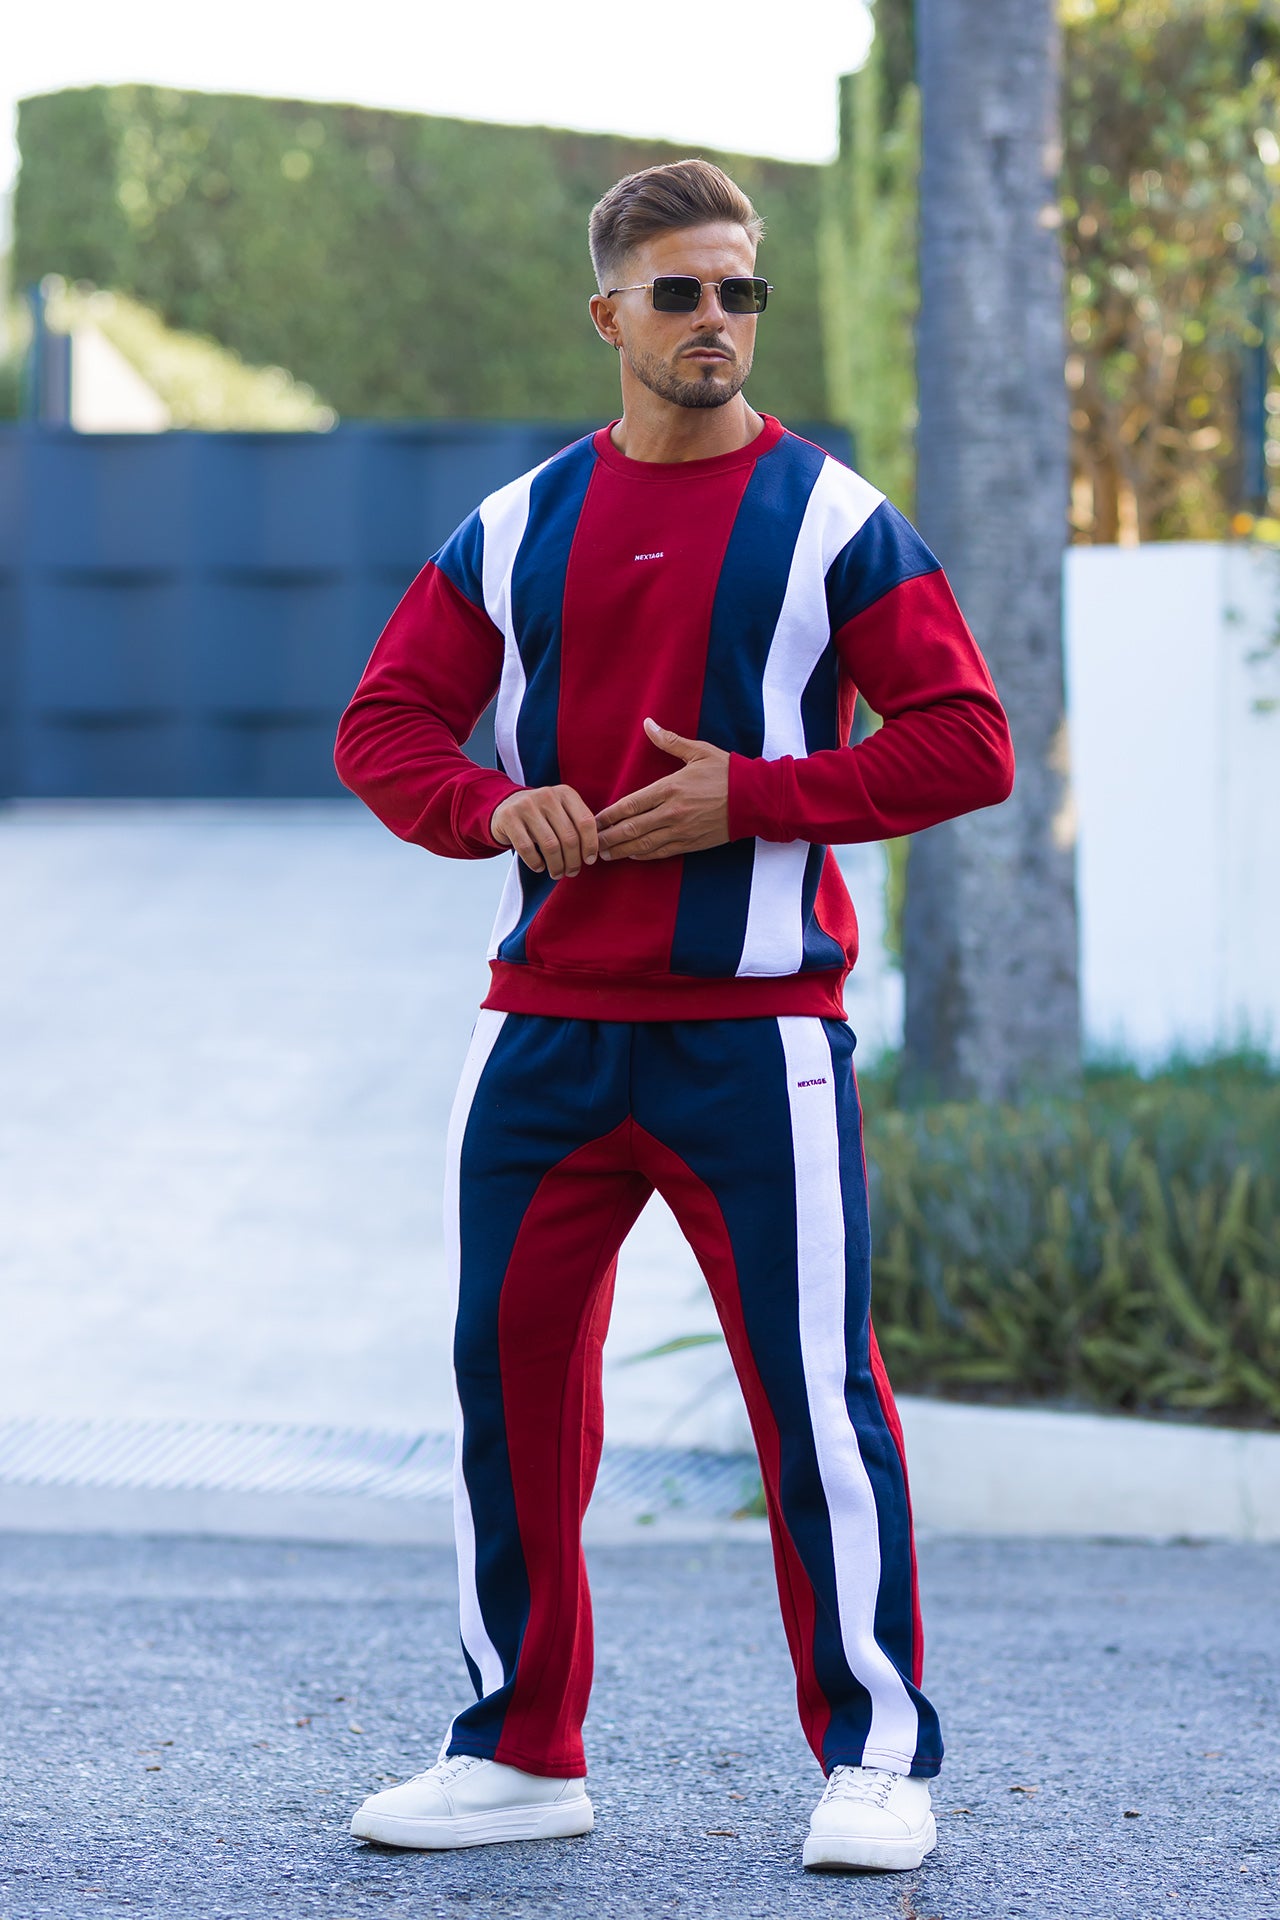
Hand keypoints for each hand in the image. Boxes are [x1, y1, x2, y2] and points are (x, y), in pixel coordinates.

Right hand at [490, 785, 598, 876]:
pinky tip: (539, 867)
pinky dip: (536, 863)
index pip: (586, 822)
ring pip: (550, 845)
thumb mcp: (561, 811)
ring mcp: (526, 805)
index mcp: (565, 793)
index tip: (589, 860)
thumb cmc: (541, 815)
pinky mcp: (509, 818)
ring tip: (557, 873)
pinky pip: (527, 849)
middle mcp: (547, 796)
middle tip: (572, 872)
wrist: (506, 806)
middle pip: (569, 837)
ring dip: (556, 866)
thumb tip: (592, 855)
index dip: (591, 845)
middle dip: (573, 861)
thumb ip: (577, 825)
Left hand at [594, 719, 729, 861]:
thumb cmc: (728, 772)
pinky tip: (631, 855)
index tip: (594, 820)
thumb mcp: (699, 751)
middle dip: (608, 837)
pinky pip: (662, 852)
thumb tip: (648, 723)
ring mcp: (682, 830)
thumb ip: (669, 741)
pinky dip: (643, 855)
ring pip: (644, 844)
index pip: (631, 804)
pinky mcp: (692, 843)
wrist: (756, 798)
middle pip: (632, 828)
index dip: (609, 815)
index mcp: (671, 788)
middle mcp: (672, 812)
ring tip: (603, 853)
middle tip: (590, 842)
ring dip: (621, 850)